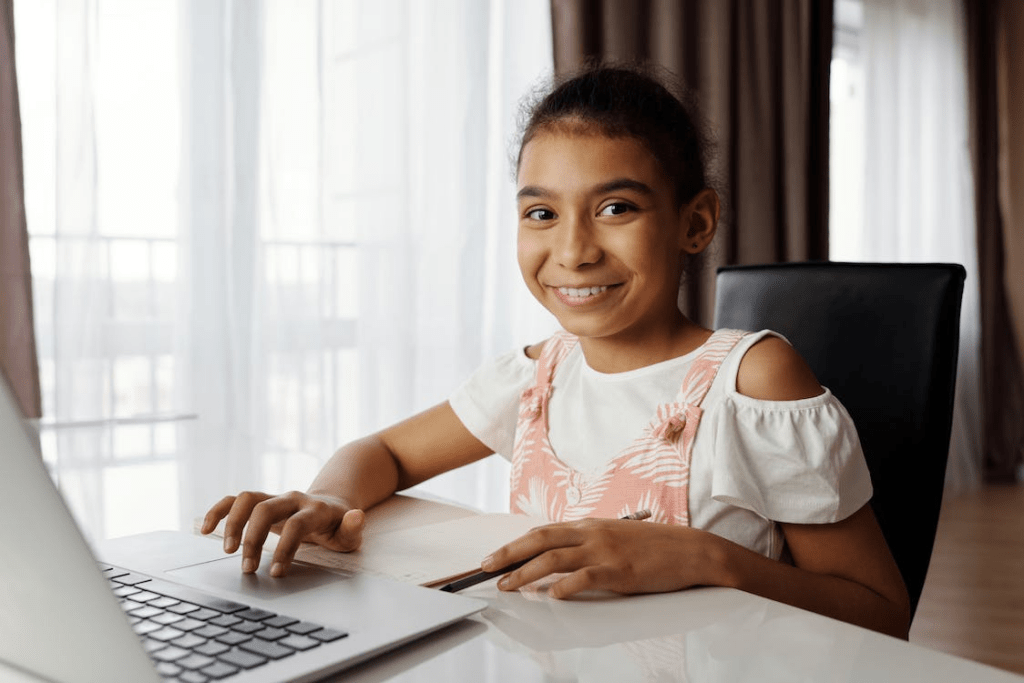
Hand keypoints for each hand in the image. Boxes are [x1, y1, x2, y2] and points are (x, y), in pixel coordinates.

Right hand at [201, 491, 364, 576]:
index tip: (276, 573)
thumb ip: (353, 528)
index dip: (285, 548)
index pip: (296, 525)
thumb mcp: (351, 532)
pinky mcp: (262, 501)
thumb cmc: (339, 526)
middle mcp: (293, 499)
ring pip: (247, 499)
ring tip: (228, 551)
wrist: (331, 504)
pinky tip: (205, 530)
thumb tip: (357, 516)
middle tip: (247, 568)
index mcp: (315, 509)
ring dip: (233, 524)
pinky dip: (218, 511)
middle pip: (265, 509)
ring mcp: (275, 498)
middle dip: (253, 539)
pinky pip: (235, 500)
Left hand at [480, 518, 718, 598]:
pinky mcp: (620, 571)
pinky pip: (586, 577)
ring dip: (526, 571)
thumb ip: (587, 544)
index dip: (515, 543)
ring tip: (507, 584)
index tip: (495, 556)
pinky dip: (566, 586)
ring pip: (555, 557)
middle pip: (540, 539)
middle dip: (509, 553)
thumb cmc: (654, 547)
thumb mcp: (615, 537)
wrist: (691, 550)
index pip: (543, 531)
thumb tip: (558, 560)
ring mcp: (605, 551)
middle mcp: (593, 533)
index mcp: (590, 525)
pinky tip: (552, 595)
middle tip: (486, 567)